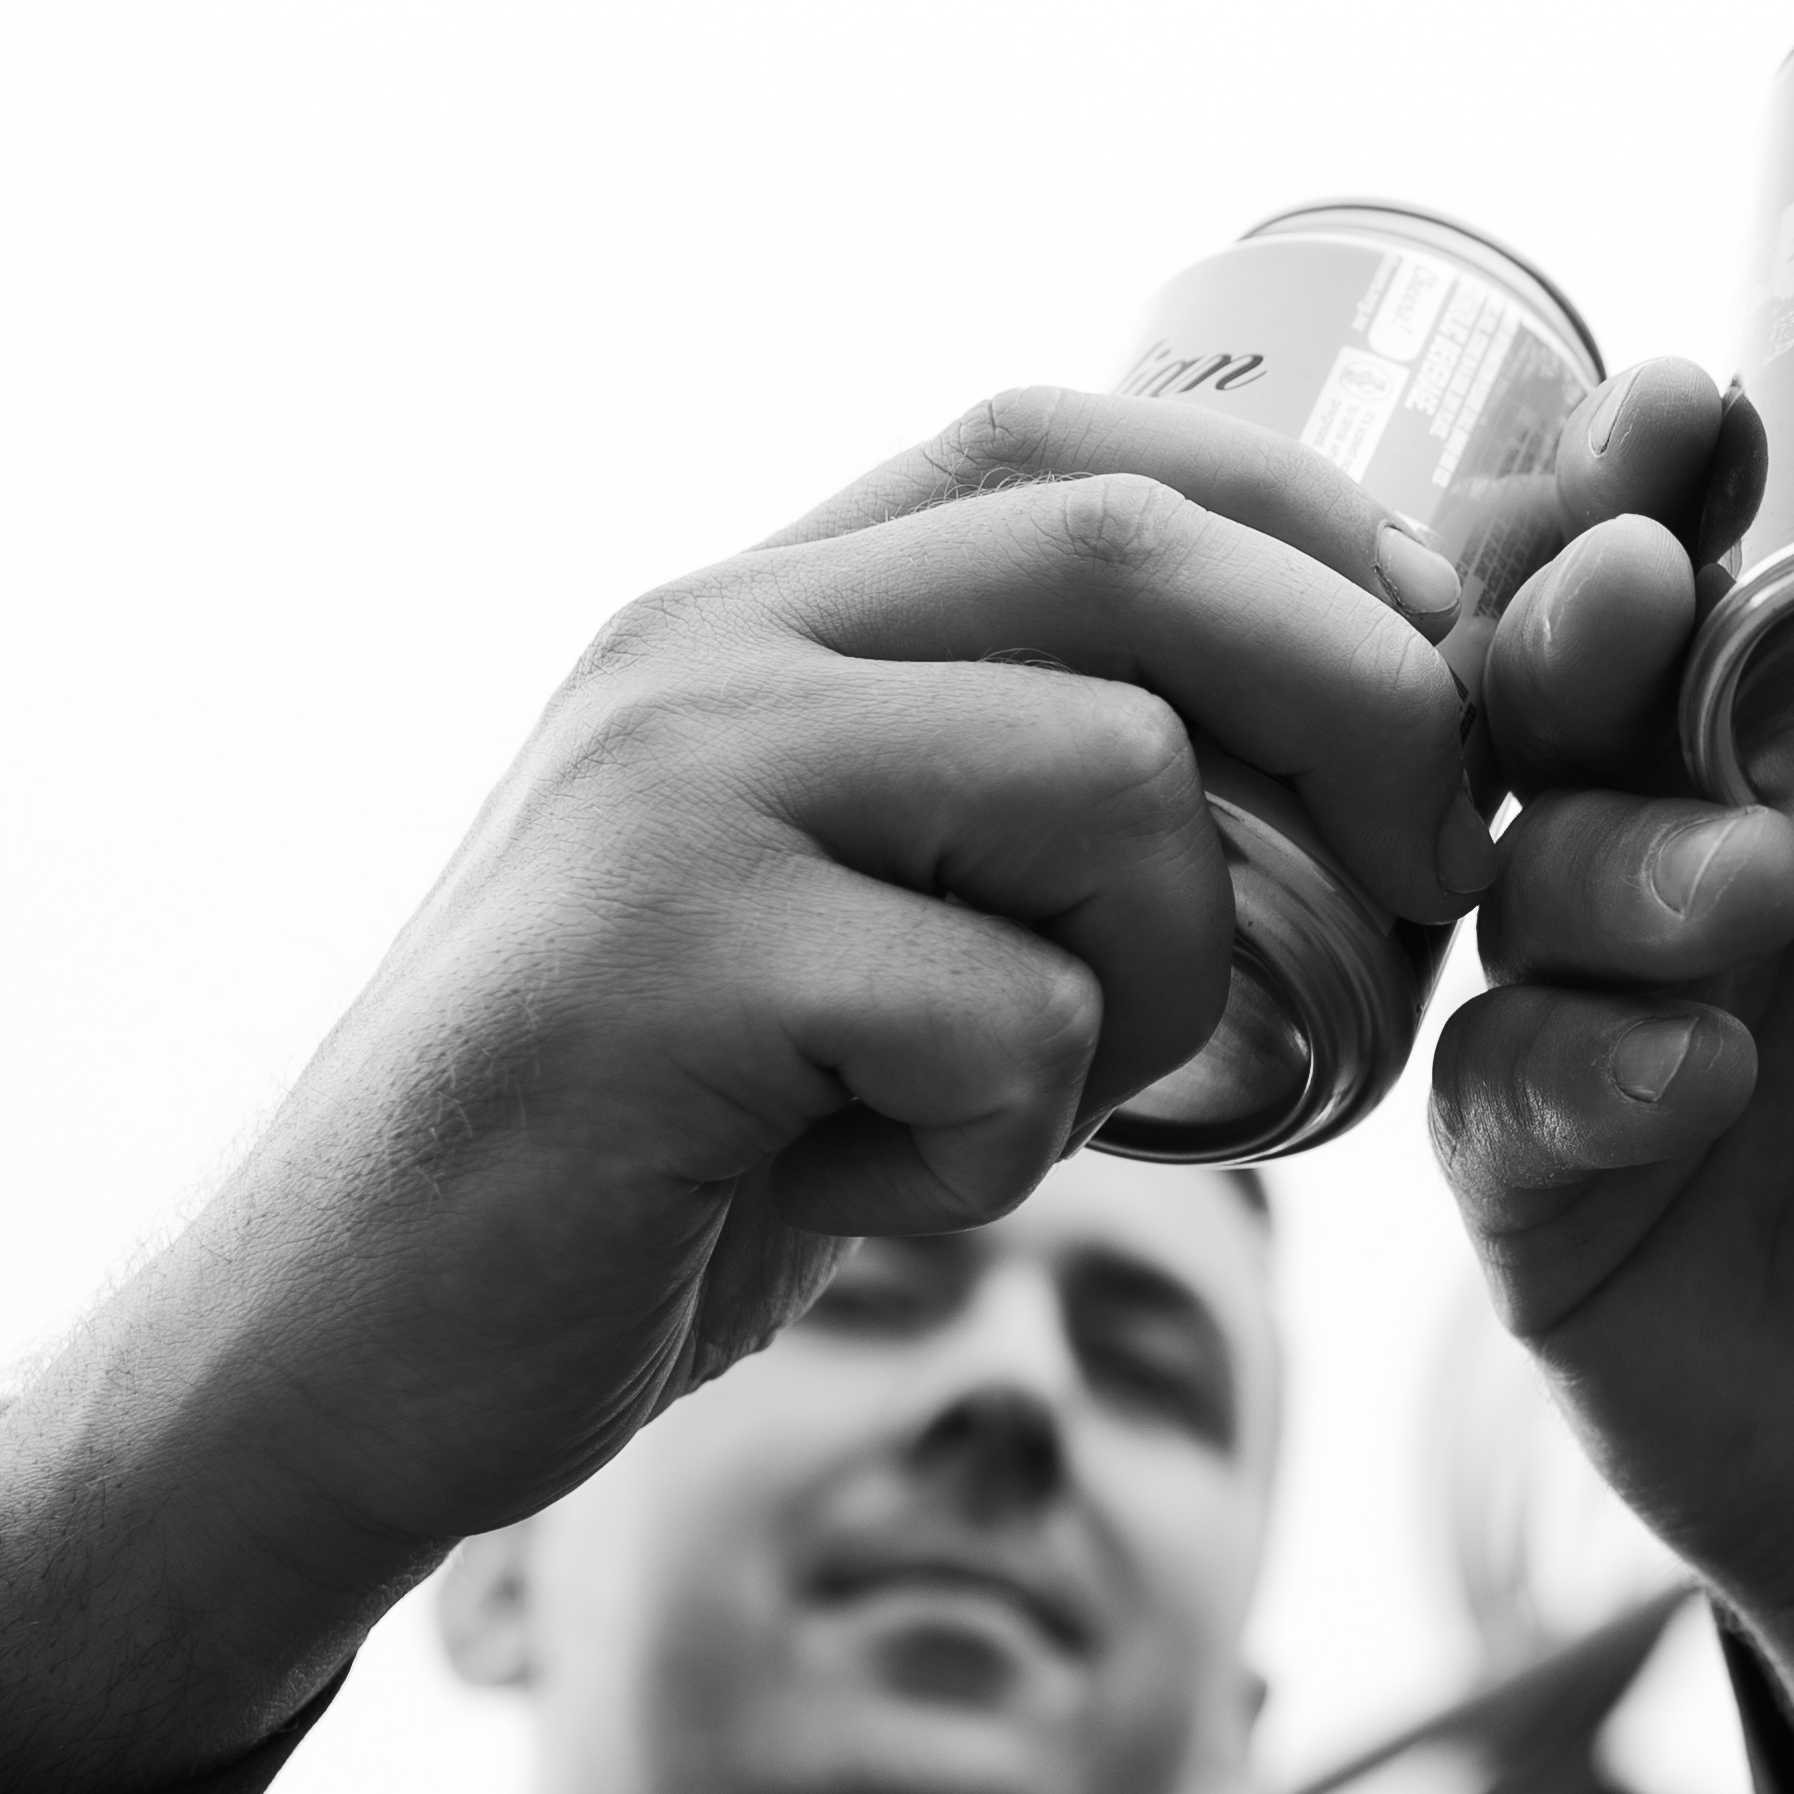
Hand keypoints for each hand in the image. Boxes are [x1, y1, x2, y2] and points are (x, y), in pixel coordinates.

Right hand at [0, 386, 1563, 1793]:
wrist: (342, 1350)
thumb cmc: (662, 1148)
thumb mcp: (849, 918)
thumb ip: (1022, 801)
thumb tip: (1367, 739)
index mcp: (763, 611)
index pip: (1085, 443)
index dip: (1316, 527)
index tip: (1451, 670)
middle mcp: (708, 649)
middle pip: (1140, 554)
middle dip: (1364, 704)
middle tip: (1426, 879)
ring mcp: (674, 795)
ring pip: (1115, 781)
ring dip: (1172, 973)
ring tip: (1047, 1090)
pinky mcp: (662, 972)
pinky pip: (1007, 1018)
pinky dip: (1015, 1137)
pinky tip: (889, 1184)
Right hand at [1431, 442, 1793, 1793]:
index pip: (1702, 583)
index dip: (1664, 485)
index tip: (1692, 403)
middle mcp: (1683, 872)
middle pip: (1556, 693)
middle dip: (1569, 615)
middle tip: (1633, 577)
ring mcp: (1604, 1034)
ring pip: (1521, 879)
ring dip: (1614, 855)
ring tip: (1754, 886)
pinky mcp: (1556, 1210)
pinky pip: (1511, 1102)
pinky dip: (1590, 1072)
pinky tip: (1695, 1078)